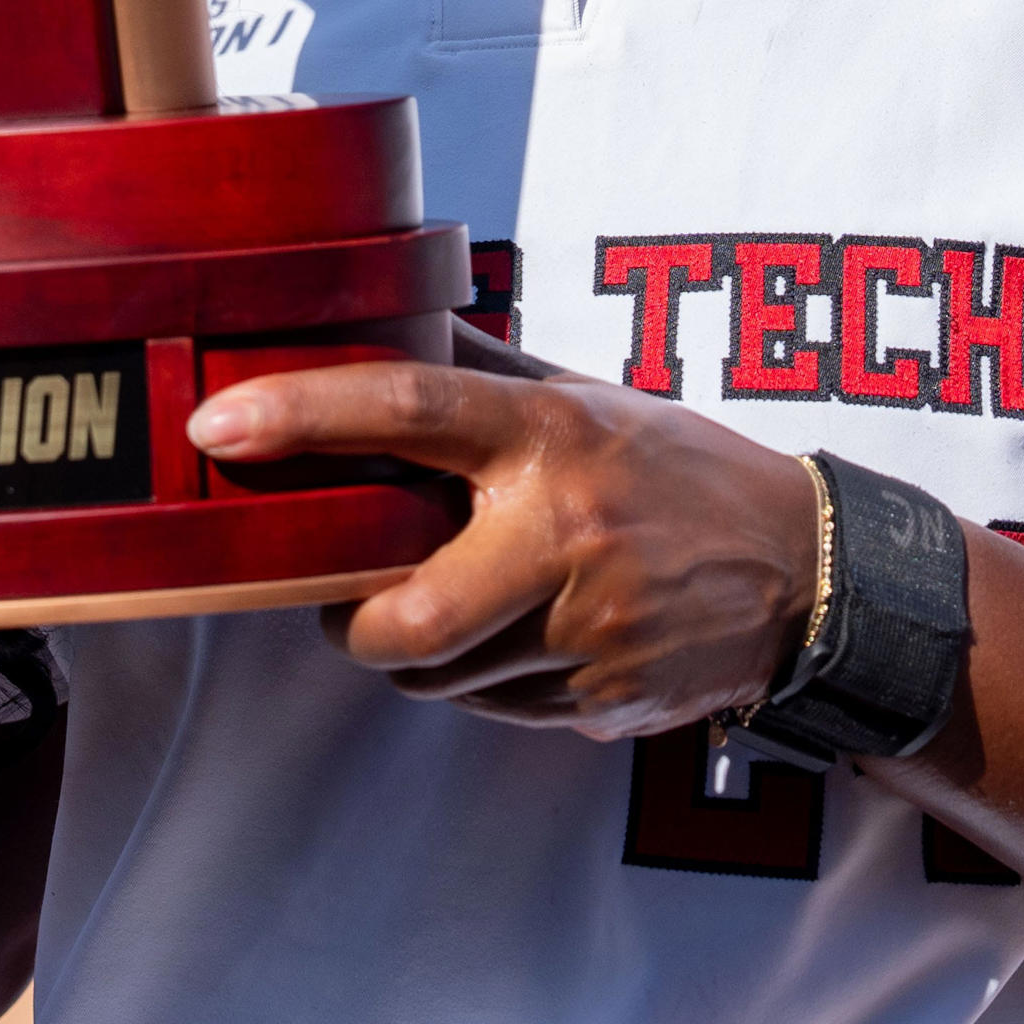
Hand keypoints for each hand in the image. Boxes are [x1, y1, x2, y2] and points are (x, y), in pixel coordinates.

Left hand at [188, 361, 824, 739]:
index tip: (218, 425)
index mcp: (551, 437)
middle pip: (400, 619)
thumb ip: (486, 370)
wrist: (805, 575)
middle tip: (347, 595)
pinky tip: (528, 636)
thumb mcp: (590, 398)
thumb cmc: (679, 473)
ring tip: (464, 604)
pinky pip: (491, 710)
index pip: (406, 407)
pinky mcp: (600, 700)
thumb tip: (384, 313)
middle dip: (350, 622)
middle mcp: (564, 533)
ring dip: (420, 653)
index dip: (301, 416)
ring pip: (436, 676)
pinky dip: (482, 681)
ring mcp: (585, 629)